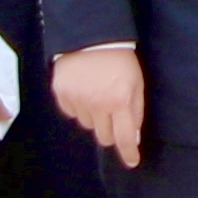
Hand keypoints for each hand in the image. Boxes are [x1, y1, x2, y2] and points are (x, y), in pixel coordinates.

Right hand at [55, 44, 147, 172]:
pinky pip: (71, 113)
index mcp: (119, 101)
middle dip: (111, 131)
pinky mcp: (61, 94)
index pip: (124, 138)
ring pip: (87, 125)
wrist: (90, 35)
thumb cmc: (119, 58)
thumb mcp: (136, 82)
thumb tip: (134, 138)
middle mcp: (97, 105)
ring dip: (94, 117)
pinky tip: (83, 90)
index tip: (132, 162)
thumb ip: (136, 110)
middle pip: (104, 137)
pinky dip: (78, 107)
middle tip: (113, 113)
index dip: (129, 153)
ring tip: (97, 95)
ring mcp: (77, 100)